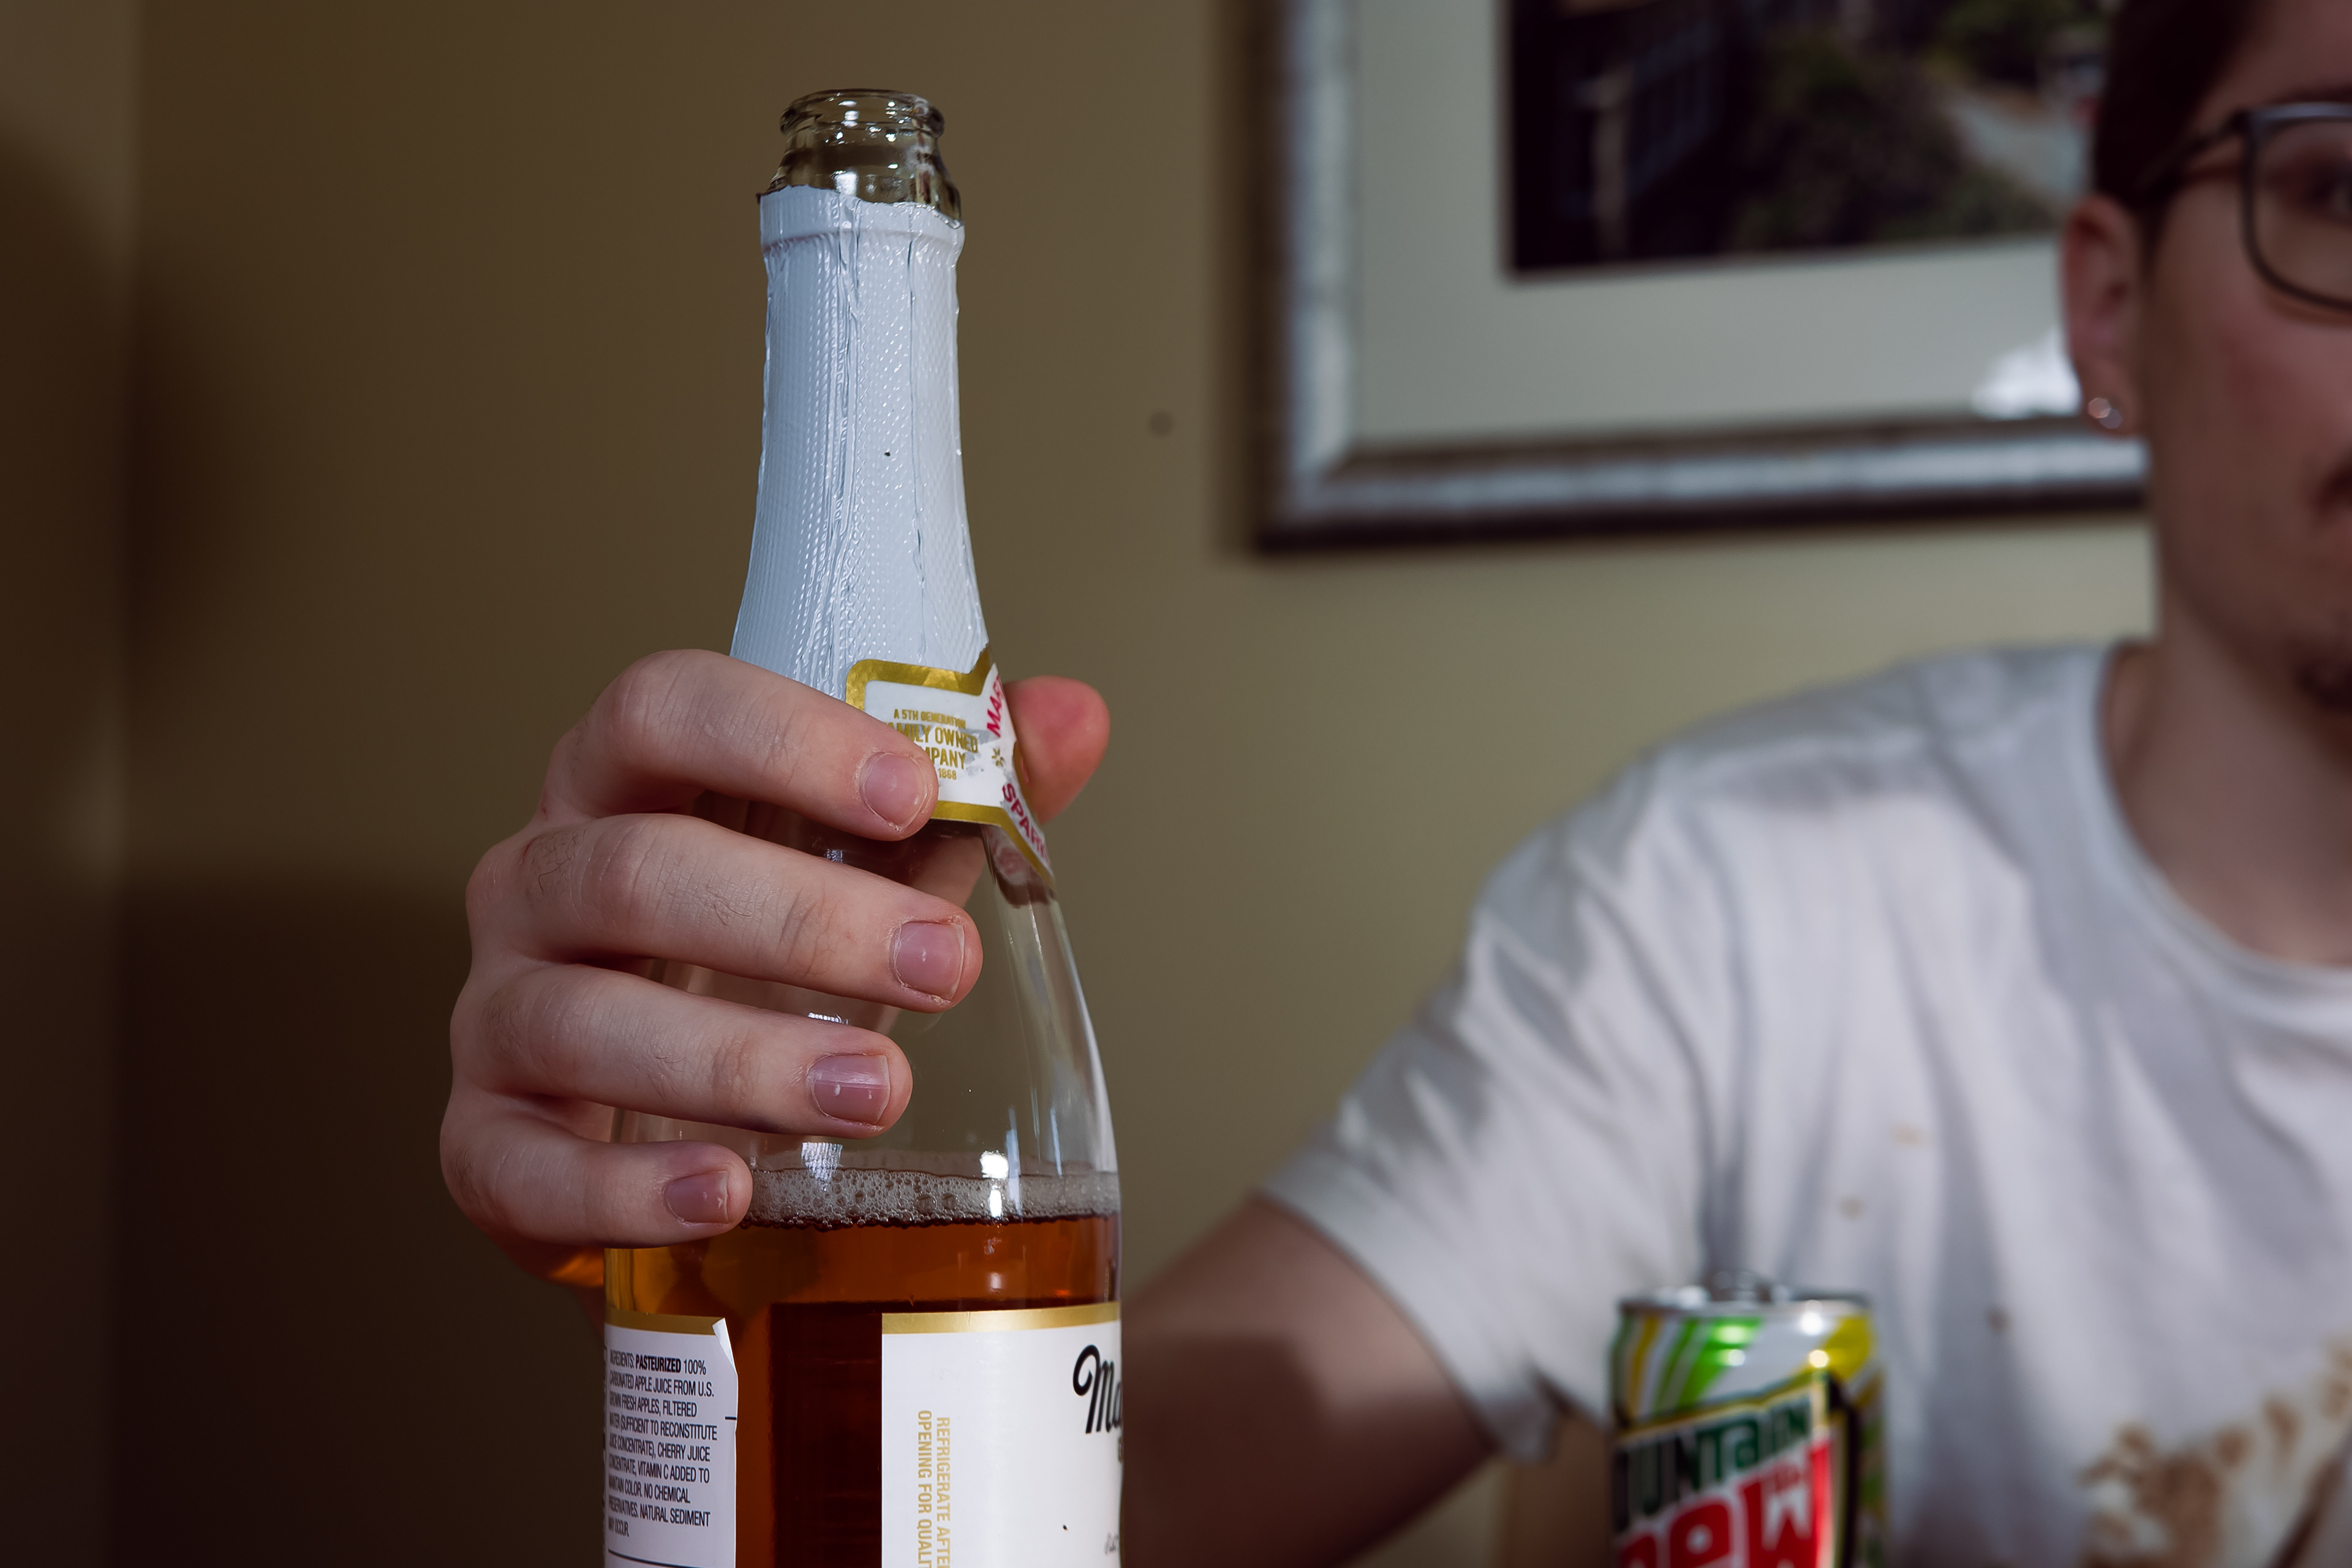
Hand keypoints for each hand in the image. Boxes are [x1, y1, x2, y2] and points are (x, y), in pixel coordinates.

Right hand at [440, 650, 1108, 1285]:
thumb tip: (1075, 714)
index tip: (914, 791)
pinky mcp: (483, 1146)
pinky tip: (725, 1193)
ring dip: (737, 1058)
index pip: (665, 708)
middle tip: (946, 966)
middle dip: (800, 918)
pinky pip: (524, 1167)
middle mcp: (539, 881)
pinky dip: (624, 1189)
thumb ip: (970, 793)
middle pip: (637, 868)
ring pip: (581, 1018)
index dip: (782, 738)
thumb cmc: (764, 958)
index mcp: (625, 782)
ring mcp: (496, 1014)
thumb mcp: (870, 865)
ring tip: (877, 1089)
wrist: (657, 1117)